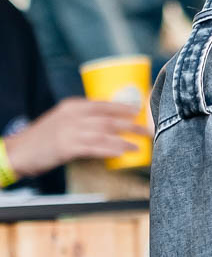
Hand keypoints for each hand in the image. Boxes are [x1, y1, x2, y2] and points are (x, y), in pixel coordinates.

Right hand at [6, 97, 149, 176]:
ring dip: (124, 139)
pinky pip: (95, 147)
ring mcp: (70, 131)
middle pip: (108, 118)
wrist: (19, 151)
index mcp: (72, 106)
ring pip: (105, 133)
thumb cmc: (43, 139)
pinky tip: (122, 152)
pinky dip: (110, 149)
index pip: (103, 104)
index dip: (124, 108)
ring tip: (139, 145)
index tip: (140, 111)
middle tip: (148, 130)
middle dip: (131, 124)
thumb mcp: (62, 122)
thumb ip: (82, 121)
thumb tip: (107, 127)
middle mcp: (73, 115)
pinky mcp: (67, 147)